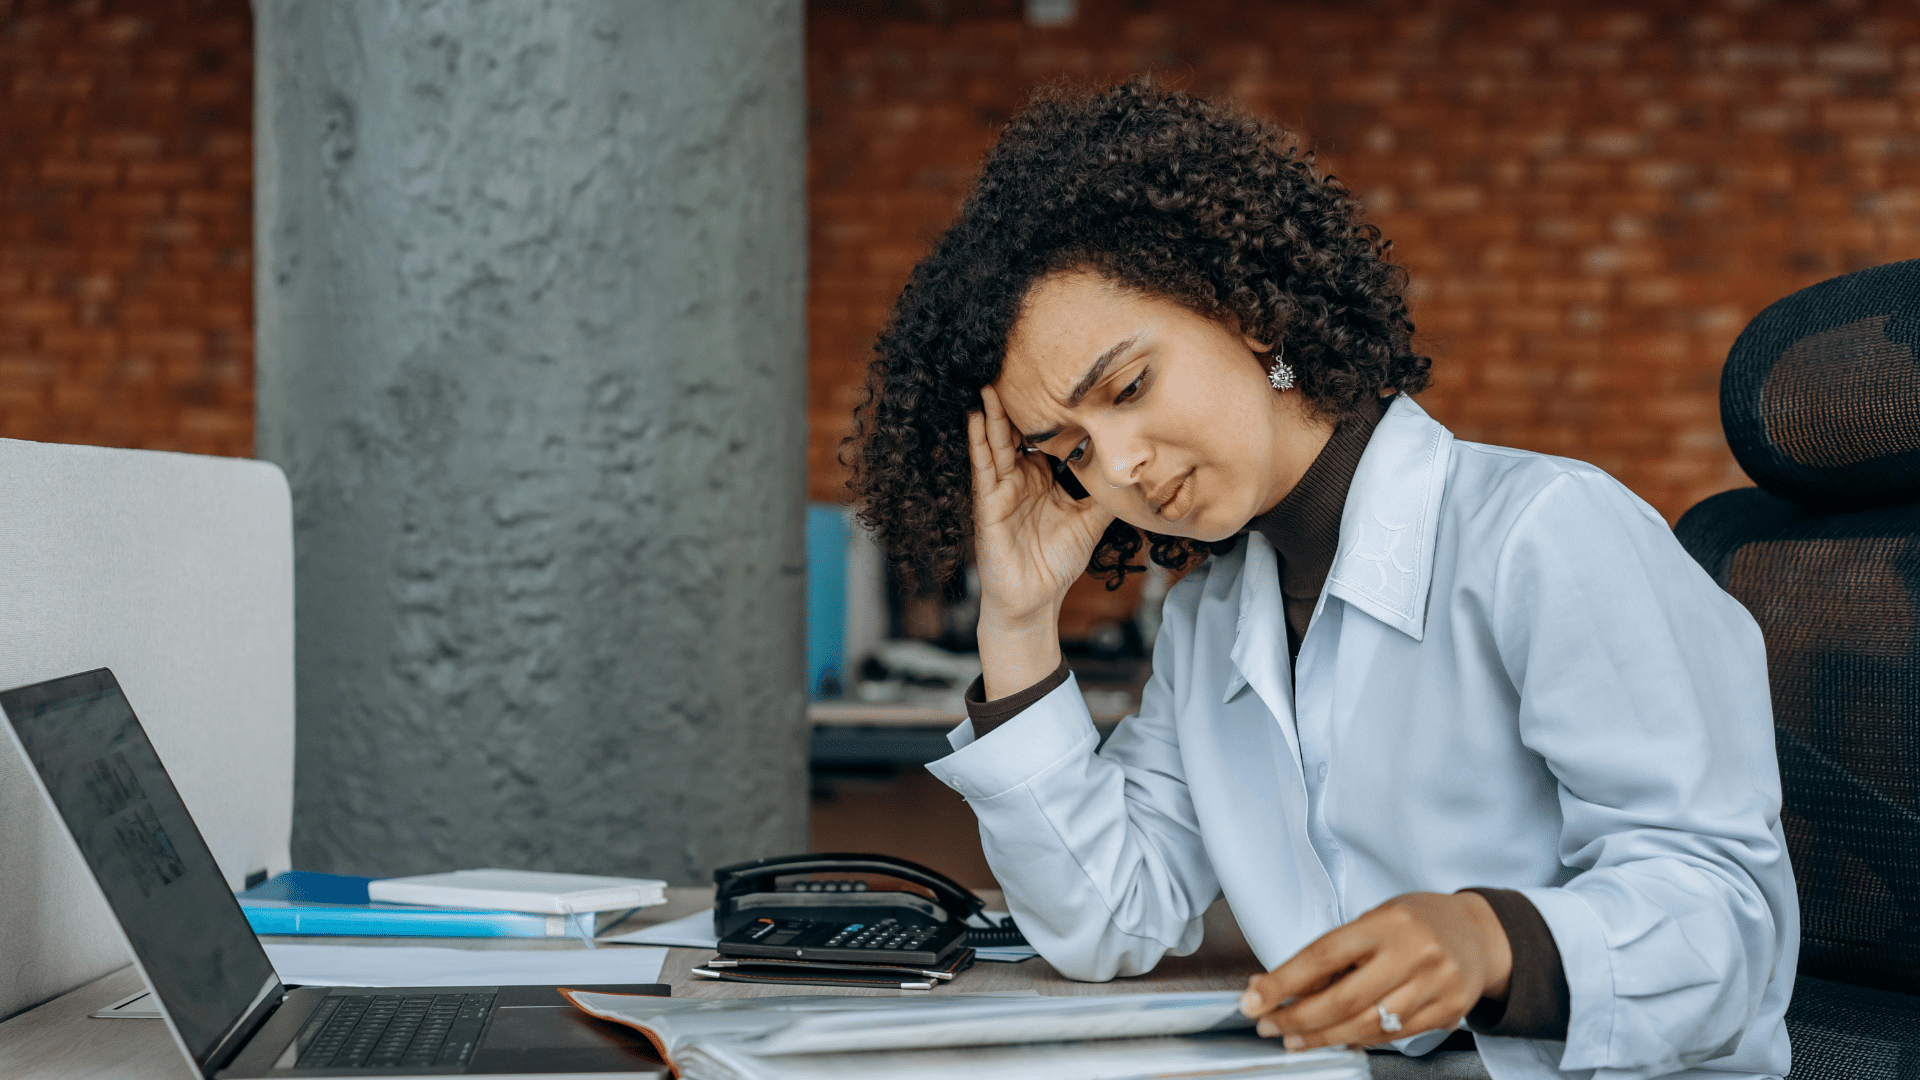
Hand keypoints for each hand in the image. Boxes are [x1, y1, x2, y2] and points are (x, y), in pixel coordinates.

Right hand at [967, 384, 1113, 695]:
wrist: (1035, 601)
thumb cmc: (1057, 562)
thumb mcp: (1092, 520)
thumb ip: (1108, 493)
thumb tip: (1139, 470)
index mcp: (1042, 478)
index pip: (1044, 435)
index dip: (1050, 409)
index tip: (1057, 376)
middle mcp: (1019, 478)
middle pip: (1017, 431)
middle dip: (1016, 400)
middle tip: (1018, 362)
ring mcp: (1001, 489)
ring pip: (997, 442)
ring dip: (993, 411)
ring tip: (990, 378)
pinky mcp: (988, 504)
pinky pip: (983, 467)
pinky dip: (979, 441)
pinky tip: (976, 416)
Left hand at [1238, 892, 1511, 1049]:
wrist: (1480, 935)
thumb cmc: (1417, 922)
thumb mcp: (1375, 919)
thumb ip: (1334, 953)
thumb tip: (1276, 985)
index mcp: (1388, 922)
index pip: (1324, 955)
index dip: (1283, 982)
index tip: (1253, 999)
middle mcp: (1414, 953)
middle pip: (1343, 999)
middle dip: (1297, 1019)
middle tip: (1268, 1026)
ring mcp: (1434, 986)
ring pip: (1366, 1025)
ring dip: (1321, 1037)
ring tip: (1294, 1039)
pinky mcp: (1448, 1012)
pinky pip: (1392, 1035)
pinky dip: (1358, 1040)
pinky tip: (1336, 1038)